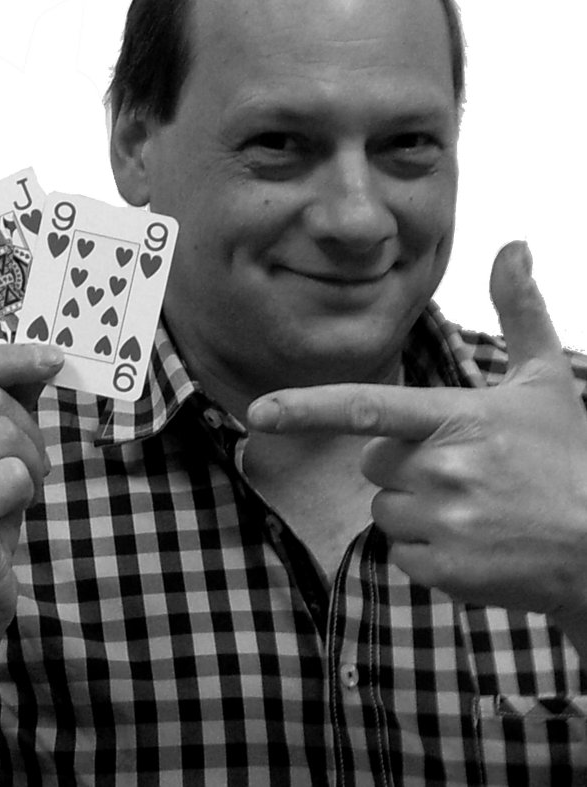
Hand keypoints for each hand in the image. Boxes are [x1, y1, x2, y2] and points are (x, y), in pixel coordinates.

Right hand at [0, 343, 62, 664]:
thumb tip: (35, 363)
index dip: (4, 356)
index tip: (51, 358)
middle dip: (26, 427)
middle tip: (30, 465)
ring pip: (1, 431)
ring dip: (29, 460)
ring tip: (17, 493)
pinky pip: (12, 473)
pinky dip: (25, 491)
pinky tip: (7, 516)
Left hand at [247, 242, 586, 620]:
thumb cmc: (568, 457)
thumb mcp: (545, 378)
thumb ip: (520, 309)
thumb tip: (515, 246)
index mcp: (456, 417)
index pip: (367, 408)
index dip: (307, 407)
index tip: (259, 411)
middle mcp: (443, 469)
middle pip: (374, 462)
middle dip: (403, 463)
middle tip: (462, 469)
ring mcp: (443, 523)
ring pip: (385, 510)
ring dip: (415, 508)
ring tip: (473, 507)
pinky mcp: (445, 570)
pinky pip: (401, 553)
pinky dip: (427, 550)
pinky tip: (473, 540)